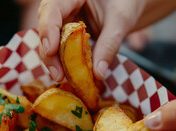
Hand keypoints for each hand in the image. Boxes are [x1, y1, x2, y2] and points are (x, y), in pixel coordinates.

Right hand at [38, 0, 175, 81]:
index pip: (52, 8)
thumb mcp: (120, 20)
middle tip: (58, 74)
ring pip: (49, 39)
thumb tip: (97, 74)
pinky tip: (69, 74)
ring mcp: (62, 18)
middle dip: (49, 52)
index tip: (52, 50)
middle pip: (46, 27)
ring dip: (54, 60)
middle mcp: (62, 4)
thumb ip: (109, 44)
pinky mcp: (66, 31)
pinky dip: (64, 61)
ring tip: (63, 77)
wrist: (129, 3)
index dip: (48, 29)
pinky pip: (60, 47)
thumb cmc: (126, 2)